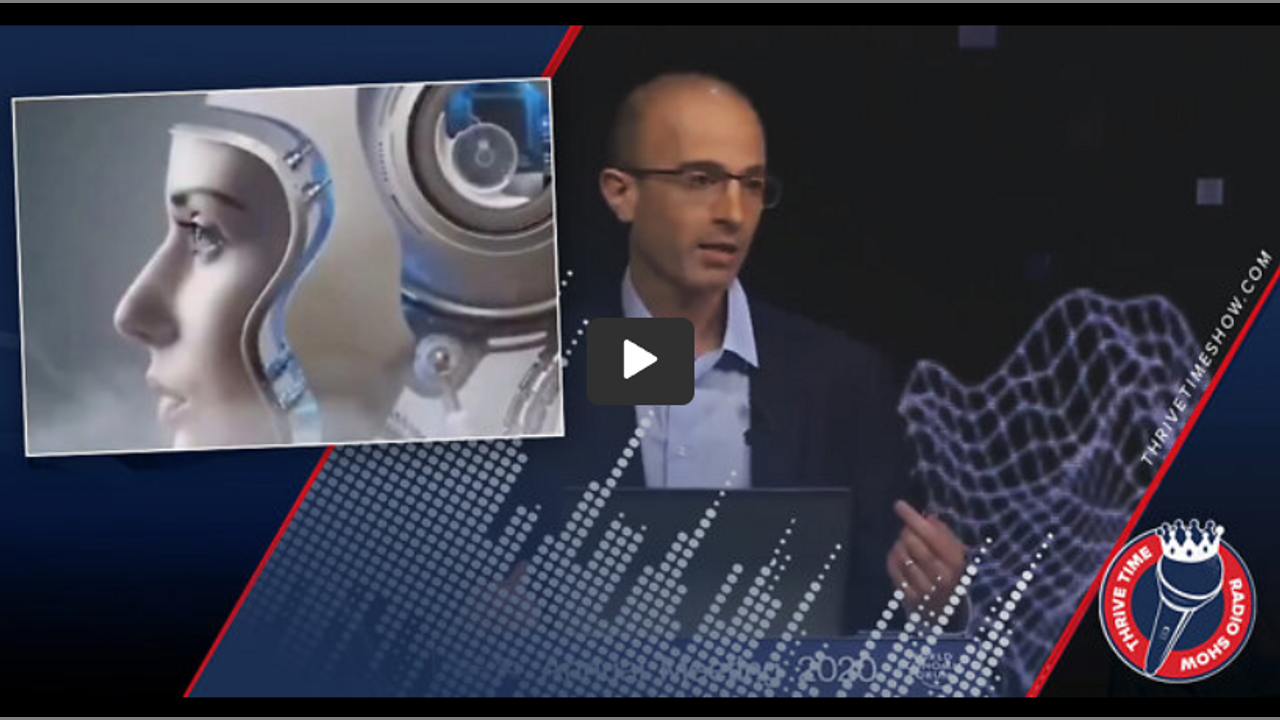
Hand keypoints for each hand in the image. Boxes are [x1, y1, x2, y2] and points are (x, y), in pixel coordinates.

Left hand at [886, 500, 967, 614]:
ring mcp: (924, 589)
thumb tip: (927, 517)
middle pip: (913, 544)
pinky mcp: (908, 597)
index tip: (899, 505)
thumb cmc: (949, 572)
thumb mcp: (954, 552)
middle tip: (907, 531)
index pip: (931, 535)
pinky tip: (899, 557)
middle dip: (906, 532)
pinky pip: (893, 570)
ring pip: (901, 556)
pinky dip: (892, 558)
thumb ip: (943, 534)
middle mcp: (941, 577)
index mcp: (955, 562)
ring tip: (905, 545)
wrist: (946, 609)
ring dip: (898, 545)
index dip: (913, 518)